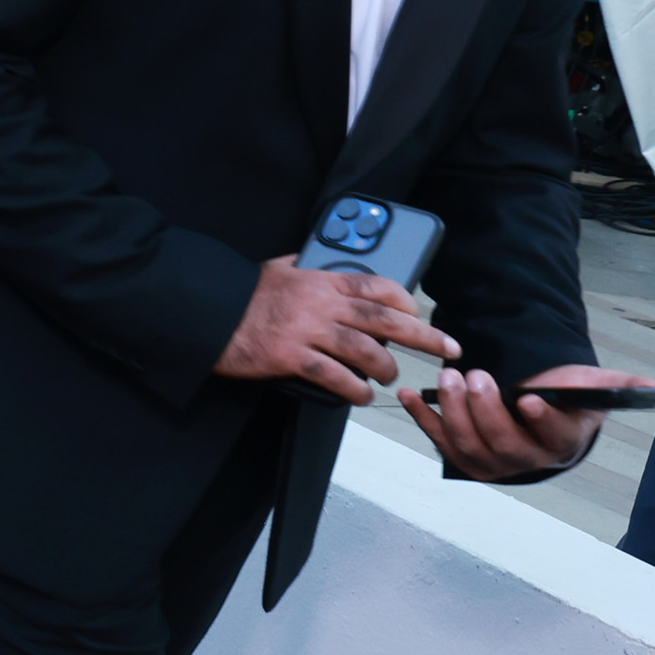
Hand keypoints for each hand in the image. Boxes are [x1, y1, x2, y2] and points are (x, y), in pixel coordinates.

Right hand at [215, 257, 454, 404]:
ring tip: (388, 376)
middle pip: (385, 319)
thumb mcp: (278, 267)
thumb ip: (304, 264)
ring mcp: (307, 331)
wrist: (207, 312)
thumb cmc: (241, 294)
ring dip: (384, 367)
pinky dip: (353, 388)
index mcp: (321, 280)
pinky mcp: (291, 357)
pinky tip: (361, 395)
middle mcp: (321, 303)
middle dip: (423, 335)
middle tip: (447, 347)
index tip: (418, 314)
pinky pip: (334, 376)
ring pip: (364, 350)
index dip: (404, 301)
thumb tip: (318, 260)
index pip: (376, 286)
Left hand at [405, 363, 643, 481]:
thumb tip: (654, 385)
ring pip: (468, 445)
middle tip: (476, 375)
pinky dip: (421, 419)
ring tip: (449, 378)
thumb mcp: (590, 389)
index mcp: (560, 444)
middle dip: (485, 410)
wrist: (534, 416)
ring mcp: (491, 463)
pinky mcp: (461, 457)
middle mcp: (525, 461)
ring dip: (453, 412)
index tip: (528, 398)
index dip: (541, 420)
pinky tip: (407, 395)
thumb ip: (617, 385)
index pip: (551, 437)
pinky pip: (438, 442)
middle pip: (502, 443)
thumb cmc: (565, 400)